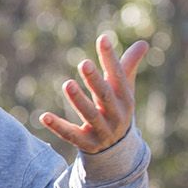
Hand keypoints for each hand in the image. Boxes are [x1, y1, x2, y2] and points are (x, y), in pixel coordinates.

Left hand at [38, 34, 148, 153]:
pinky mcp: (86, 144)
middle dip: (95, 80)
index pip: (118, 76)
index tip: (103, 38)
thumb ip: (128, 66)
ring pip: (89, 115)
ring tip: (67, 84)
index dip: (110, 58)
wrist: (116, 149)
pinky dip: (58, 126)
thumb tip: (143, 42)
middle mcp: (115, 115)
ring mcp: (101, 131)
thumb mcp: (124, 89)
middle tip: (84, 63)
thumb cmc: (116, 109)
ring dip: (78, 100)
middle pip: (105, 96)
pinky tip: (43, 116)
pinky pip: (71, 135)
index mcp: (125, 99)